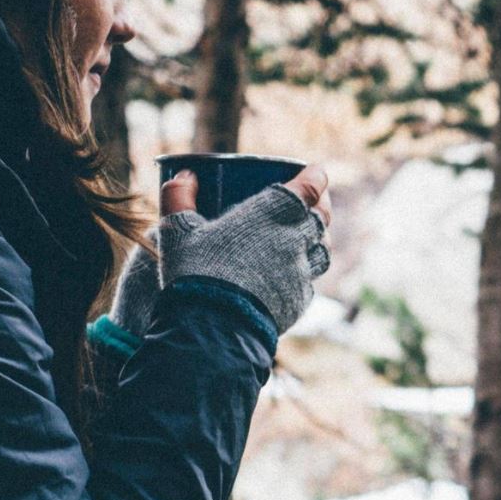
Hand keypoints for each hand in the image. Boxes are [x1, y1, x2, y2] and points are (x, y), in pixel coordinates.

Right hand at [156, 164, 334, 334]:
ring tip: (305, 236)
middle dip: (321, 205)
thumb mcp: (178, 230)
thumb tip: (183, 176)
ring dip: (316, 239)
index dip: (316, 177)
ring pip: (322, 250)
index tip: (316, 171)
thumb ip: (178, 197)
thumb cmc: (196, 272)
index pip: (310, 187)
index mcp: (274, 213)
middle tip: (313, 201)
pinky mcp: (298, 301)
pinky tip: (290, 274)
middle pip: (322, 217)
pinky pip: (308, 281)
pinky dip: (303, 273)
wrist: (215, 328)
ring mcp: (301, 273)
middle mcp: (296, 240)